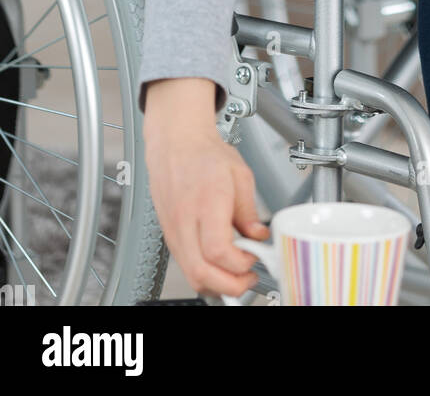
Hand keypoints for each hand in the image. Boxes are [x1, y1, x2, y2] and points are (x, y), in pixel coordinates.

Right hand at [143, 79, 269, 298]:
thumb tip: (259, 237)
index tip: (255, 257)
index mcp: (206, 202)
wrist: (176, 144)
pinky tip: (221, 266)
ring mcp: (174, 232)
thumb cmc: (205, 154)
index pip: (217, 250)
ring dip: (217, 284)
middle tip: (250, 278)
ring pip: (191, 275)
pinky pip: (186, 266)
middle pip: (201, 272)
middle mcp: (185, 221)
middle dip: (230, 286)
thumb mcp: (240, 175)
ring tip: (238, 273)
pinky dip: (205, 275)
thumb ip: (250, 211)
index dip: (239, 263)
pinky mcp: (170, 237)